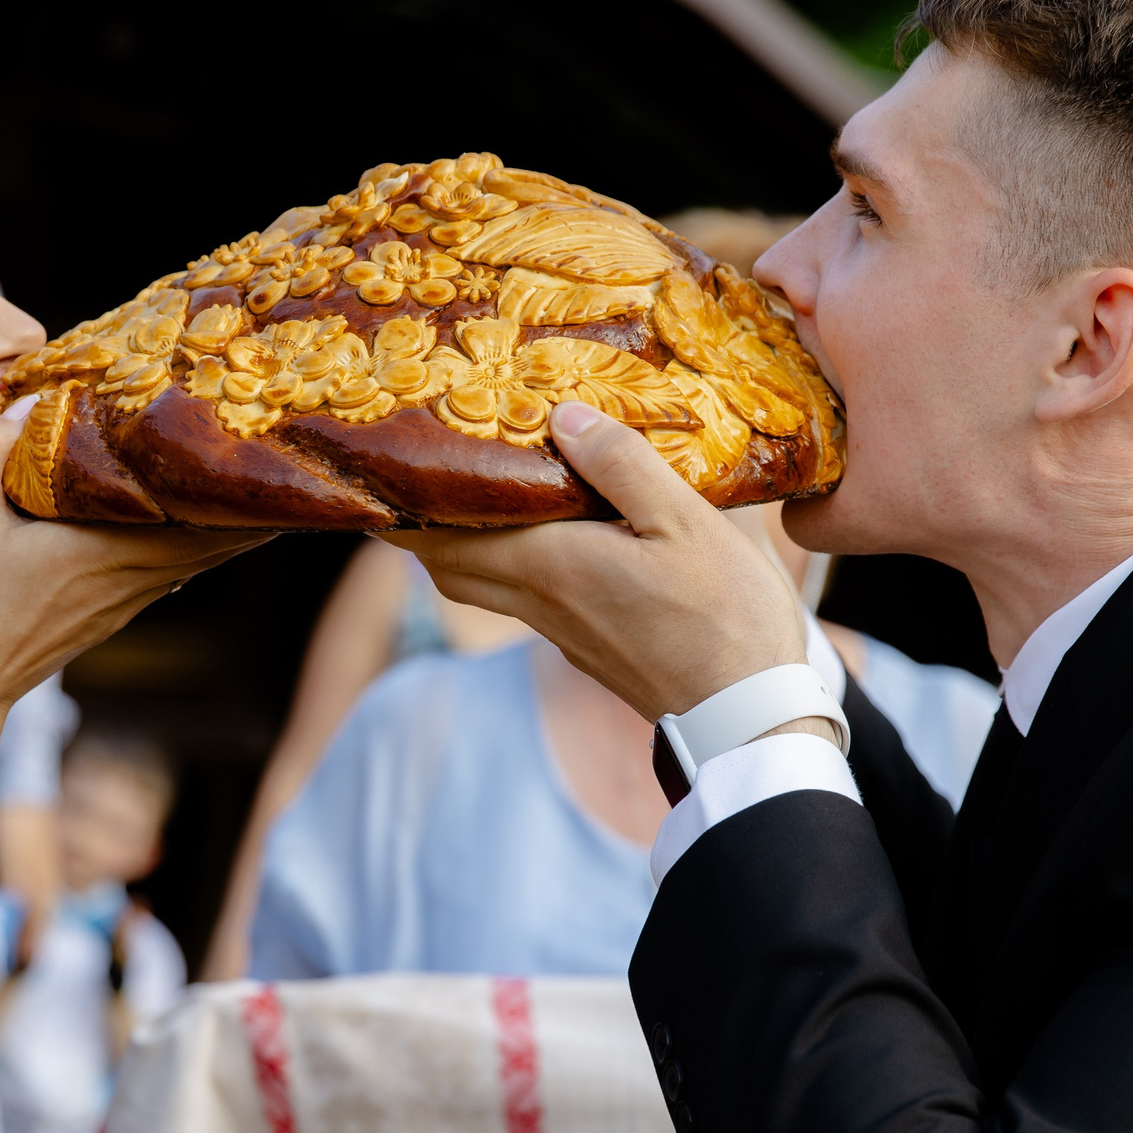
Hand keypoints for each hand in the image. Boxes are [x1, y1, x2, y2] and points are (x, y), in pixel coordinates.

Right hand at [0, 398, 269, 718]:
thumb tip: (29, 396)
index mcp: (109, 553)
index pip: (202, 522)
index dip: (242, 489)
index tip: (272, 449)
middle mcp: (132, 579)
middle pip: (217, 539)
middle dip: (247, 498)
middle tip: (277, 449)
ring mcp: (126, 601)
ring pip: (198, 557)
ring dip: (225, 521)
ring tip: (247, 475)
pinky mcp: (110, 613)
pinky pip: (171, 570)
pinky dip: (191, 541)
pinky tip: (185, 516)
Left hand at [388, 402, 811, 719]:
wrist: (749, 717)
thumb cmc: (724, 616)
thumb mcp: (686, 521)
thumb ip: (622, 465)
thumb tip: (560, 415)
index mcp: (548, 567)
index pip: (440, 537)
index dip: (402, 505)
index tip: (383, 462)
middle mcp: (537, 603)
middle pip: (448, 565)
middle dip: (422, 522)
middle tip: (423, 466)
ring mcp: (561, 632)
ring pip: (483, 584)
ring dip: (464, 542)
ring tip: (476, 488)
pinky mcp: (587, 647)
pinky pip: (522, 597)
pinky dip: (507, 561)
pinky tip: (543, 531)